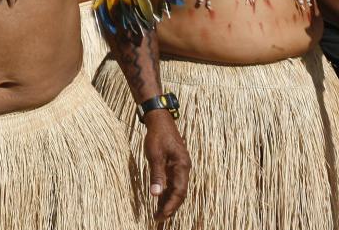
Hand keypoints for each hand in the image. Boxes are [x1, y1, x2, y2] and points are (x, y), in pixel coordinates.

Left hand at [142, 110, 189, 225]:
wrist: (160, 120)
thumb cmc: (157, 136)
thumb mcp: (155, 156)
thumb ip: (157, 175)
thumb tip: (155, 194)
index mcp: (182, 166)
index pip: (179, 191)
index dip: (171, 205)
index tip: (162, 216)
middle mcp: (184, 168)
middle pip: (179, 193)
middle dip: (170, 207)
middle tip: (158, 219)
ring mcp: (179, 167)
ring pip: (176, 189)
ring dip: (167, 201)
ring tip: (158, 214)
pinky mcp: (174, 165)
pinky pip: (172, 182)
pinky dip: (166, 192)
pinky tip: (158, 199)